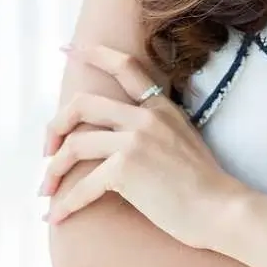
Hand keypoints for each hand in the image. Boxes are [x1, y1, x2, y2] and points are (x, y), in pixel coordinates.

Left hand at [40, 44, 246, 246]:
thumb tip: (119, 136)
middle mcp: (145, 116)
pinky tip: (57, 217)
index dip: (94, 54)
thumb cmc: (203, 185)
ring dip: (53, 170)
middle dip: (55, 126)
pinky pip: (83, 184)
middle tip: (47, 149)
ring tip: (46, 189)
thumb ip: (155, 127)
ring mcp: (136, 139)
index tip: (68, 50)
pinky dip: (65, 203)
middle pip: (83, 104)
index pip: (125, 67)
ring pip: (75, 144)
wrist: (220, 209)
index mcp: (160, 106)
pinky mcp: (127, 168)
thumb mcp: (182, 139)